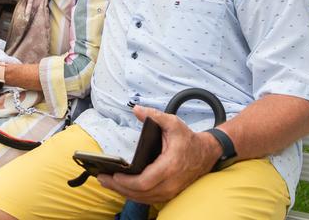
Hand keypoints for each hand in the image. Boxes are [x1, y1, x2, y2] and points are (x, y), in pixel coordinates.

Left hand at [97, 105, 219, 203]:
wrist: (206, 153)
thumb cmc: (187, 138)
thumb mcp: (173, 122)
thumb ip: (154, 115)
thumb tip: (137, 109)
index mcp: (169, 166)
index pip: (144, 182)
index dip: (126, 182)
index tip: (113, 175)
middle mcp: (170, 183)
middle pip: (140, 193)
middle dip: (119, 188)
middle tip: (102, 179)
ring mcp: (170, 191)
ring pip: (144, 199)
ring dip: (124, 193)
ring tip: (108, 183)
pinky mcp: (169, 193)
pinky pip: (149, 199)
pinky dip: (134, 195)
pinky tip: (122, 188)